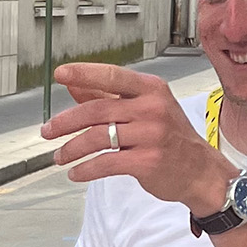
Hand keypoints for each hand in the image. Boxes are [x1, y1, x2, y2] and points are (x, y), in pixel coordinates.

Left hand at [41, 64, 231, 216]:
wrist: (199, 171)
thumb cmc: (170, 137)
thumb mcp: (145, 109)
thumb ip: (109, 97)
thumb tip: (74, 86)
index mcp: (150, 90)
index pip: (111, 76)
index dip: (83, 73)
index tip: (60, 74)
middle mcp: (151, 108)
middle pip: (96, 111)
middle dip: (65, 122)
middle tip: (47, 131)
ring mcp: (151, 135)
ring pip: (97, 138)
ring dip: (72, 149)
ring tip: (60, 157)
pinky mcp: (147, 161)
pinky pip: (106, 164)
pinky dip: (86, 170)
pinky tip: (76, 173)